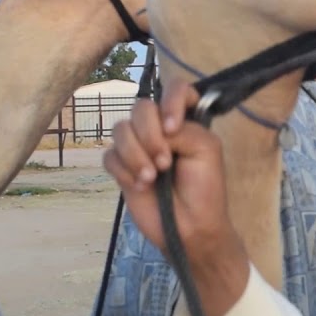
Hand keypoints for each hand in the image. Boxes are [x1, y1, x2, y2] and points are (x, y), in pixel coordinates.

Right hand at [103, 81, 249, 315]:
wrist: (189, 227)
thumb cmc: (205, 189)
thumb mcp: (206, 150)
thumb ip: (183, 127)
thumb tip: (155, 126)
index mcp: (185, 120)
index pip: (176, 88)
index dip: (171, 101)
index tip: (173, 127)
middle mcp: (159, 128)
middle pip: (141, 107)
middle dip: (150, 135)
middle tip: (166, 162)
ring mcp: (138, 146)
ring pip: (121, 129)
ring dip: (136, 154)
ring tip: (152, 177)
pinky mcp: (121, 167)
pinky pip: (109, 155)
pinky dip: (124, 170)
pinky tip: (140, 185)